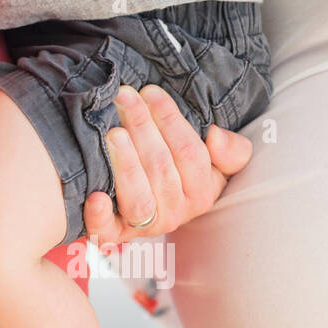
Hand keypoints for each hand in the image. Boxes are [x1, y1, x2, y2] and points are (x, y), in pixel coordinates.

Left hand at [83, 84, 252, 243]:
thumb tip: (215, 136)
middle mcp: (175, 213)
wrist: (156, 207)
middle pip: (161, 169)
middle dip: (142, 128)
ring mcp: (145, 226)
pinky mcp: (114, 235)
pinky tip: (96, 196)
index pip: (189, 153)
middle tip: (125, 98)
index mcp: (201, 193)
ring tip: (114, 134)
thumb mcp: (218, 163)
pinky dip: (99, 217)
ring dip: (126, 164)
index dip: (170, 120)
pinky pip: (107, 232)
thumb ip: (232, 150)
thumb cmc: (184, 175)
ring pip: (139, 198)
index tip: (151, 92)